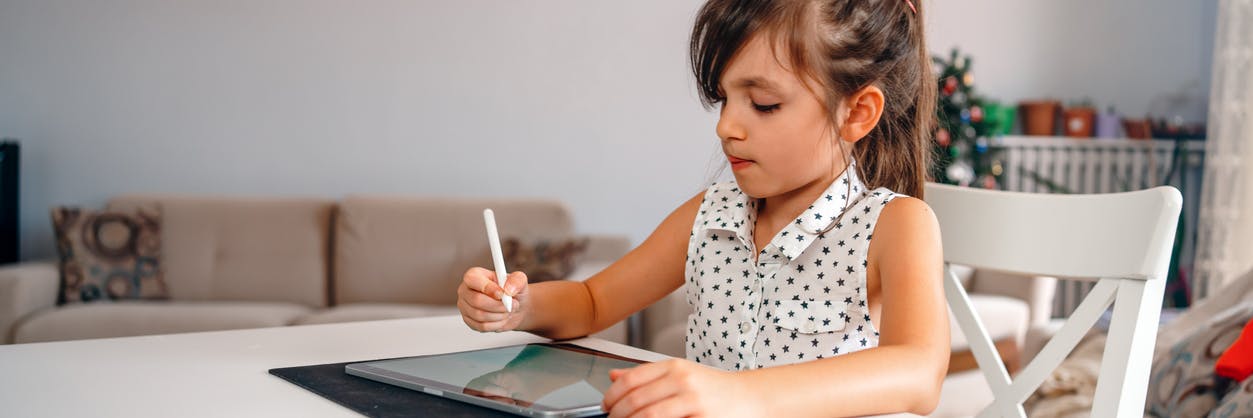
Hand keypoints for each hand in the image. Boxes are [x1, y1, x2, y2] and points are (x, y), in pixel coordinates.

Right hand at [458, 267, 528, 332]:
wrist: (514, 307)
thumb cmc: (513, 291)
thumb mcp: (520, 280)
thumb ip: (516, 280)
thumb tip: (508, 289)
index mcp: (474, 275)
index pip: (473, 280)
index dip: (489, 288)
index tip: (503, 294)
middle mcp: (465, 290)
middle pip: (477, 300)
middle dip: (498, 305)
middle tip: (512, 305)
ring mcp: (465, 306)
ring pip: (480, 315)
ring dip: (499, 315)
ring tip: (508, 311)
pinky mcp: (469, 321)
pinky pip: (482, 326)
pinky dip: (497, 324)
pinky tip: (501, 318)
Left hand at [601, 359, 761, 417]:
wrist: (752, 398)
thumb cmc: (716, 390)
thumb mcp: (682, 374)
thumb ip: (648, 376)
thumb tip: (614, 377)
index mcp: (674, 367)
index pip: (631, 379)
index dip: (612, 396)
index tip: (606, 407)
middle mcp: (682, 380)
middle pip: (636, 400)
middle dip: (618, 415)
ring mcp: (693, 401)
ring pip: (648, 416)